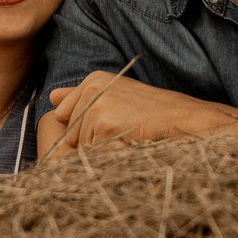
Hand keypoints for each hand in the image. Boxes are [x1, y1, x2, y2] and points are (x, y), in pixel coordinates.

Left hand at [42, 72, 237, 157]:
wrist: (186, 121)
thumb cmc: (154, 114)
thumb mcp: (116, 96)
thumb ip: (80, 97)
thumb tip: (52, 97)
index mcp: (92, 80)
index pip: (64, 118)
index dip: (86, 130)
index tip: (114, 125)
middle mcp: (90, 87)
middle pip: (69, 134)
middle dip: (90, 143)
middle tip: (123, 133)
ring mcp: (96, 105)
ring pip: (79, 147)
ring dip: (100, 152)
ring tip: (128, 138)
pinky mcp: (104, 124)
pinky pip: (91, 156)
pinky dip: (108, 158)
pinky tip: (129, 145)